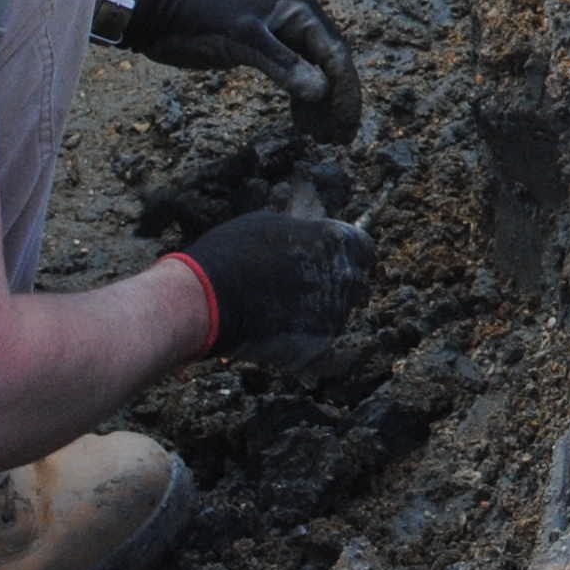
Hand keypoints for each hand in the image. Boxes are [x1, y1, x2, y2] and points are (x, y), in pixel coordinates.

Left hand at [121, 0, 361, 142]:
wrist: (160, 15)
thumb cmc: (199, 22)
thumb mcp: (242, 41)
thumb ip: (282, 64)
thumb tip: (321, 92)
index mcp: (300, 8)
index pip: (334, 52)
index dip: (344, 89)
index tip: (346, 122)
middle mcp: (299, 17)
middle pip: (331, 63)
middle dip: (337, 100)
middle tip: (340, 138)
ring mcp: (285, 32)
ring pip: (316, 71)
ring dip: (321, 103)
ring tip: (323, 137)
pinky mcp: (268, 47)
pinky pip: (297, 73)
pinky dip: (301, 97)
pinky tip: (302, 122)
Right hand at [166, 212, 377, 369]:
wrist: (205, 300)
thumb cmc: (232, 253)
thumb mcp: (270, 224)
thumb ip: (301, 231)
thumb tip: (309, 229)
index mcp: (338, 242)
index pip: (365, 248)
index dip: (349, 254)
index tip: (334, 260)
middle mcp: (346, 277)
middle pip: (355, 282)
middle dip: (337, 284)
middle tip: (304, 287)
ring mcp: (336, 313)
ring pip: (339, 313)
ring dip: (321, 312)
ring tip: (282, 310)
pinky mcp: (320, 345)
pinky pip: (328, 345)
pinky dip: (313, 343)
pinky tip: (288, 335)